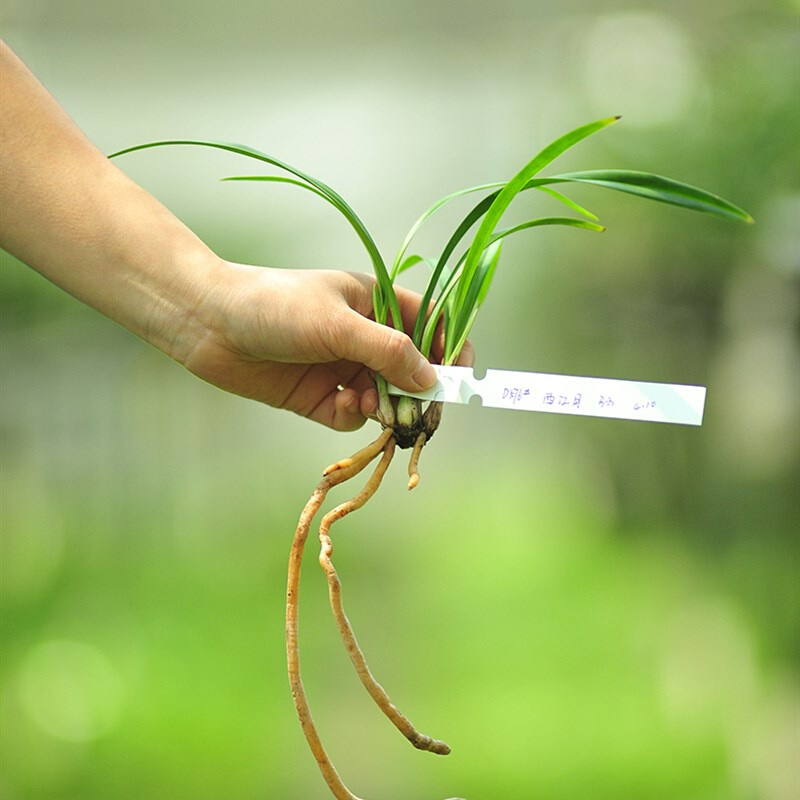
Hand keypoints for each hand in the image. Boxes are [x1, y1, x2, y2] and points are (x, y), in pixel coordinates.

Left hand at [180, 262, 472, 430]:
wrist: (208, 323)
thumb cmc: (274, 306)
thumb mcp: (338, 324)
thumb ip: (389, 352)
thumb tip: (433, 381)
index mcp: (375, 303)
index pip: (430, 324)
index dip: (451, 348)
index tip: (459, 378)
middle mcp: (363, 335)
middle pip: (411, 368)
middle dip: (418, 390)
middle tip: (420, 411)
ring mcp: (341, 367)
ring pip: (385, 396)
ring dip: (387, 406)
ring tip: (375, 407)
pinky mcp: (318, 396)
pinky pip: (353, 414)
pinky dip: (355, 415)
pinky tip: (342, 404)